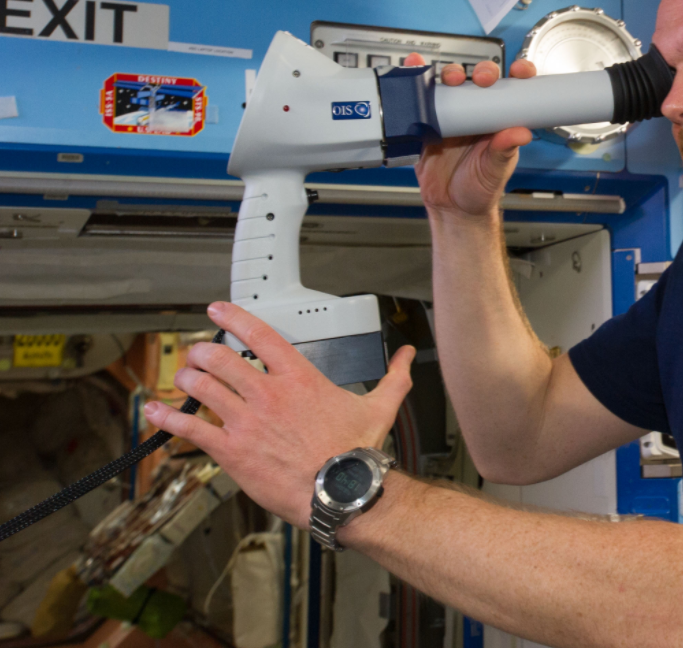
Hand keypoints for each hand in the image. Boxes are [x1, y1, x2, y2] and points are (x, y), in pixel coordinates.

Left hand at [144, 302, 414, 526]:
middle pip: (220, 358)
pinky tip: (155, 412)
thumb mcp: (382, 407)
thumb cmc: (358, 453)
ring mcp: (246, 421)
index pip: (260, 334)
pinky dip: (167, 418)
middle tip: (197, 352)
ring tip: (182, 377)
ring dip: (186, 379)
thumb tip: (407, 356)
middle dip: (202, 351)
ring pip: (201, 388)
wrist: (343, 491)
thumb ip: (394, 376)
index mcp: (300, 378)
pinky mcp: (232, 450)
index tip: (218, 310)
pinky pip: (190, 429)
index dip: (234, 317)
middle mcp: (268, 394)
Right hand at [403, 52, 537, 218]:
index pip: (512, 91)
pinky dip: (415, 80)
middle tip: (481, 79)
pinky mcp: (427, 123)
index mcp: (498, 121)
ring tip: (450, 78)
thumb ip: (505, 151)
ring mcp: (451, 116)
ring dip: (450, 74)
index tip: (520, 72)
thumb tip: (520, 133)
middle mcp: (476, 114)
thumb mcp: (496, 170)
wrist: (452, 209)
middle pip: (480, 81)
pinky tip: (414, 66)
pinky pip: (421, 100)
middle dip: (482, 72)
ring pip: (451, 85)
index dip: (518, 75)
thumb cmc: (480, 190)